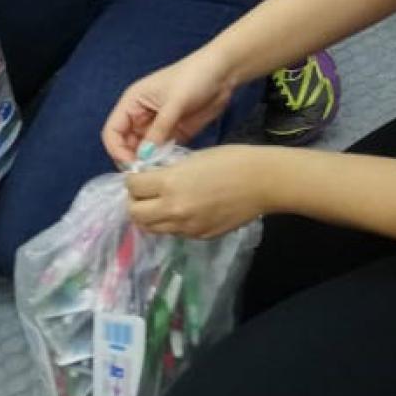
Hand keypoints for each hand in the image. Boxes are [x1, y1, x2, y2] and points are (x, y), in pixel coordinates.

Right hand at [102, 51, 236, 168]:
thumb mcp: (174, 102)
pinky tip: (170, 168)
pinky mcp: (175, 133)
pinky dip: (163, 161)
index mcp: (133, 103)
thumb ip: (159, 130)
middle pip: (126, 145)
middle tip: (145, 174)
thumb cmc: (193, 77)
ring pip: (144, 151)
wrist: (223, 72)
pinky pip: (162, 152)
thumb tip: (143, 157)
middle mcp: (141, 116)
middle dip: (132, 160)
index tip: (132, 165)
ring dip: (148, 163)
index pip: (113, 131)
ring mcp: (158, 126)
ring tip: (158, 173)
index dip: (117, 150)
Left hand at [126, 146, 274, 238]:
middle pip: (135, 214)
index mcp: (170, 183)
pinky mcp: (199, 237)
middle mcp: (173, 209)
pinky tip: (186, 209)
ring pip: (152, 228)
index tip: (141, 175)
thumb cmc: (232, 160)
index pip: (132, 186)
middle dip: (135, 201)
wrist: (263, 182)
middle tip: (145, 192)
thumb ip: (169, 171)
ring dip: (150, 215)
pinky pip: (174, 232)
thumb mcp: (193, 158)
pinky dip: (172, 222)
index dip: (134, 179)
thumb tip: (152, 179)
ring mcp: (186, 227)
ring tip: (161, 203)